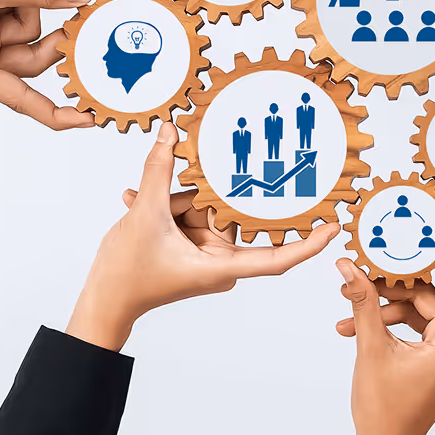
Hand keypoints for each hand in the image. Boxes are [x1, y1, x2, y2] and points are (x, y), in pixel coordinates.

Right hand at [67, 122, 339, 351]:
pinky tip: (136, 202)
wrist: (101, 302)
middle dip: (193, 203)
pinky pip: (188, 219)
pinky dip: (166, 211)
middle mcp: (219, 264)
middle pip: (224, 219)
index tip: (333, 226)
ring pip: (201, 214)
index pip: (279, 257)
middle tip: (168, 203)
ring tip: (141, 206)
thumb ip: (160, 170)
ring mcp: (203, 258)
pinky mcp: (189, 252)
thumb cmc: (126, 276)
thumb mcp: (144, 214)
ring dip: (172, 205)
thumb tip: (170, 133)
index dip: (309, 243)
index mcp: (222, 266)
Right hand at [335, 208, 434, 434]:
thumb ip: (363, 301)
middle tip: (362, 272)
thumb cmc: (383, 410)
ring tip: (351, 307)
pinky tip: (363, 321)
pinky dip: (395, 324)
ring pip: (421, 313)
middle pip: (429, 299)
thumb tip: (347, 266)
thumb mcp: (370, 347)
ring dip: (388, 309)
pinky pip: (421, 327)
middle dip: (393, 289)